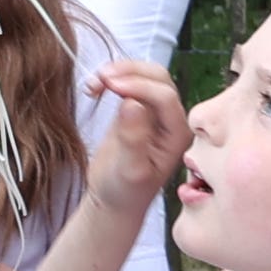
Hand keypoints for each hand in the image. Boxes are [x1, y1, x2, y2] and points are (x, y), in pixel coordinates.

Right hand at [85, 61, 189, 213]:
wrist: (113, 200)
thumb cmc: (125, 192)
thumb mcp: (129, 171)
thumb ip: (133, 139)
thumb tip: (131, 103)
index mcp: (177, 133)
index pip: (165, 97)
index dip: (140, 87)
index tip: (111, 87)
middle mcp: (170, 118)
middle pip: (158, 77)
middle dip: (131, 71)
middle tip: (103, 77)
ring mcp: (153, 111)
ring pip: (144, 74)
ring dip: (120, 71)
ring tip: (95, 81)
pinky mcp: (135, 108)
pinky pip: (127, 82)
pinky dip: (111, 78)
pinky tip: (93, 88)